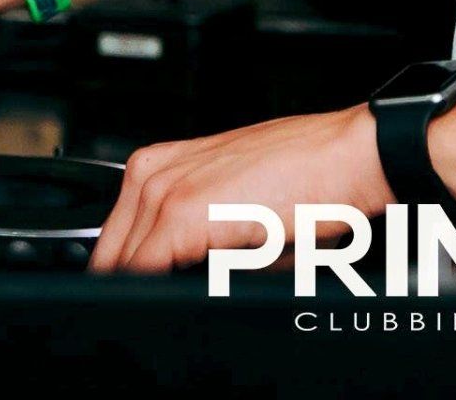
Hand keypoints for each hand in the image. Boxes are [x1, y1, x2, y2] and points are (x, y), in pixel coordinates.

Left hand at [89, 104, 392, 275]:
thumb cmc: (305, 179)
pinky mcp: (182, 211)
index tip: (143, 295)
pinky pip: (142, 271)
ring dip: (151, 287)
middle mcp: (154, 172)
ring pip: (122, 266)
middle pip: (110, 255)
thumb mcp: (231, 204)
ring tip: (207, 284)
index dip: (124, 275)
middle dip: (133, 284)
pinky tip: (192, 289)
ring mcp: (164, 189)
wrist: (345, 159)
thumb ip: (189, 236)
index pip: (113, 241)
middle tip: (179, 295)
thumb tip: (170, 279)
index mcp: (159, 166)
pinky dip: (158, 291)